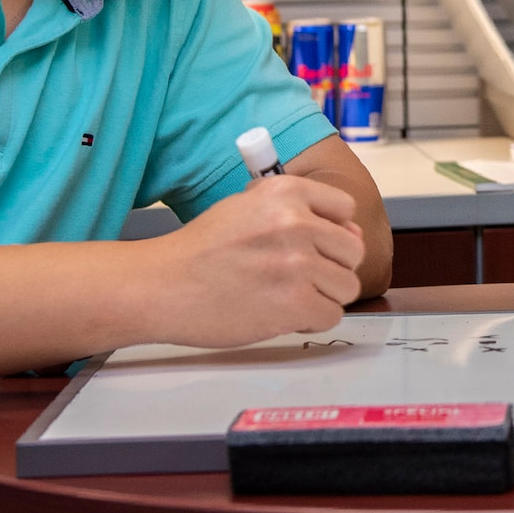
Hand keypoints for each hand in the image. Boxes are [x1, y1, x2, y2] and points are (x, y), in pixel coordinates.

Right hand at [149, 173, 366, 347]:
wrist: (161, 286)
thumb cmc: (201, 250)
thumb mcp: (246, 206)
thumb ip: (296, 211)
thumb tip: (349, 233)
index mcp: (286, 191)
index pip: (346, 210)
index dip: (332, 232)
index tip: (313, 246)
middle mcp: (297, 222)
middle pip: (352, 251)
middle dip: (331, 268)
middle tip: (297, 278)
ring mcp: (298, 264)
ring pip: (347, 286)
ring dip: (322, 296)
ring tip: (286, 296)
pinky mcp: (294, 303)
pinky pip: (331, 315)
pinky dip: (310, 321)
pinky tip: (281, 314)